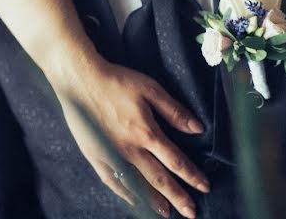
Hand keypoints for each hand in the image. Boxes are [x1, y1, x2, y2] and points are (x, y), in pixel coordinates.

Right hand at [49, 55, 209, 217]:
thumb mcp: (151, 89)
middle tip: (191, 213)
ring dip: (154, 201)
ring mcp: (112, 155)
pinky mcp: (96, 156)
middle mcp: (131, 150)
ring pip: (137, 185)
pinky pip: (113, 181)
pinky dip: (126, 194)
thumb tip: (198, 129)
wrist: (81, 80)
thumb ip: (174, 111)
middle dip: (178, 197)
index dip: (192, 176)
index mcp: (147, 133)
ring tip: (166, 213)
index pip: (176, 161)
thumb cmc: (117, 81)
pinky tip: (134, 200)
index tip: (204, 187)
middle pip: (159, 179)